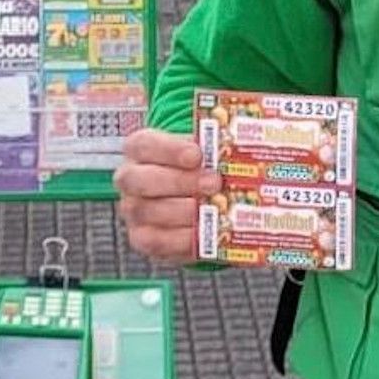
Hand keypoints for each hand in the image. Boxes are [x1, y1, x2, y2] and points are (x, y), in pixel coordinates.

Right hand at [114, 129, 220, 263]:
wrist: (189, 195)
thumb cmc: (195, 166)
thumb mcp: (202, 148)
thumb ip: (216, 143)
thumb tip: (247, 137)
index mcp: (140, 149)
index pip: (145, 145)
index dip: (169, 149)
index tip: (197, 154)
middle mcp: (130, 178)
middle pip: (141, 179)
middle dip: (179, 182)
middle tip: (214, 183)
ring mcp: (133, 209)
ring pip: (147, 212)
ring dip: (182, 212)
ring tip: (213, 210)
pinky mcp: (141, 237)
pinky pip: (155, 241)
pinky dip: (180, 238)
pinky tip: (204, 232)